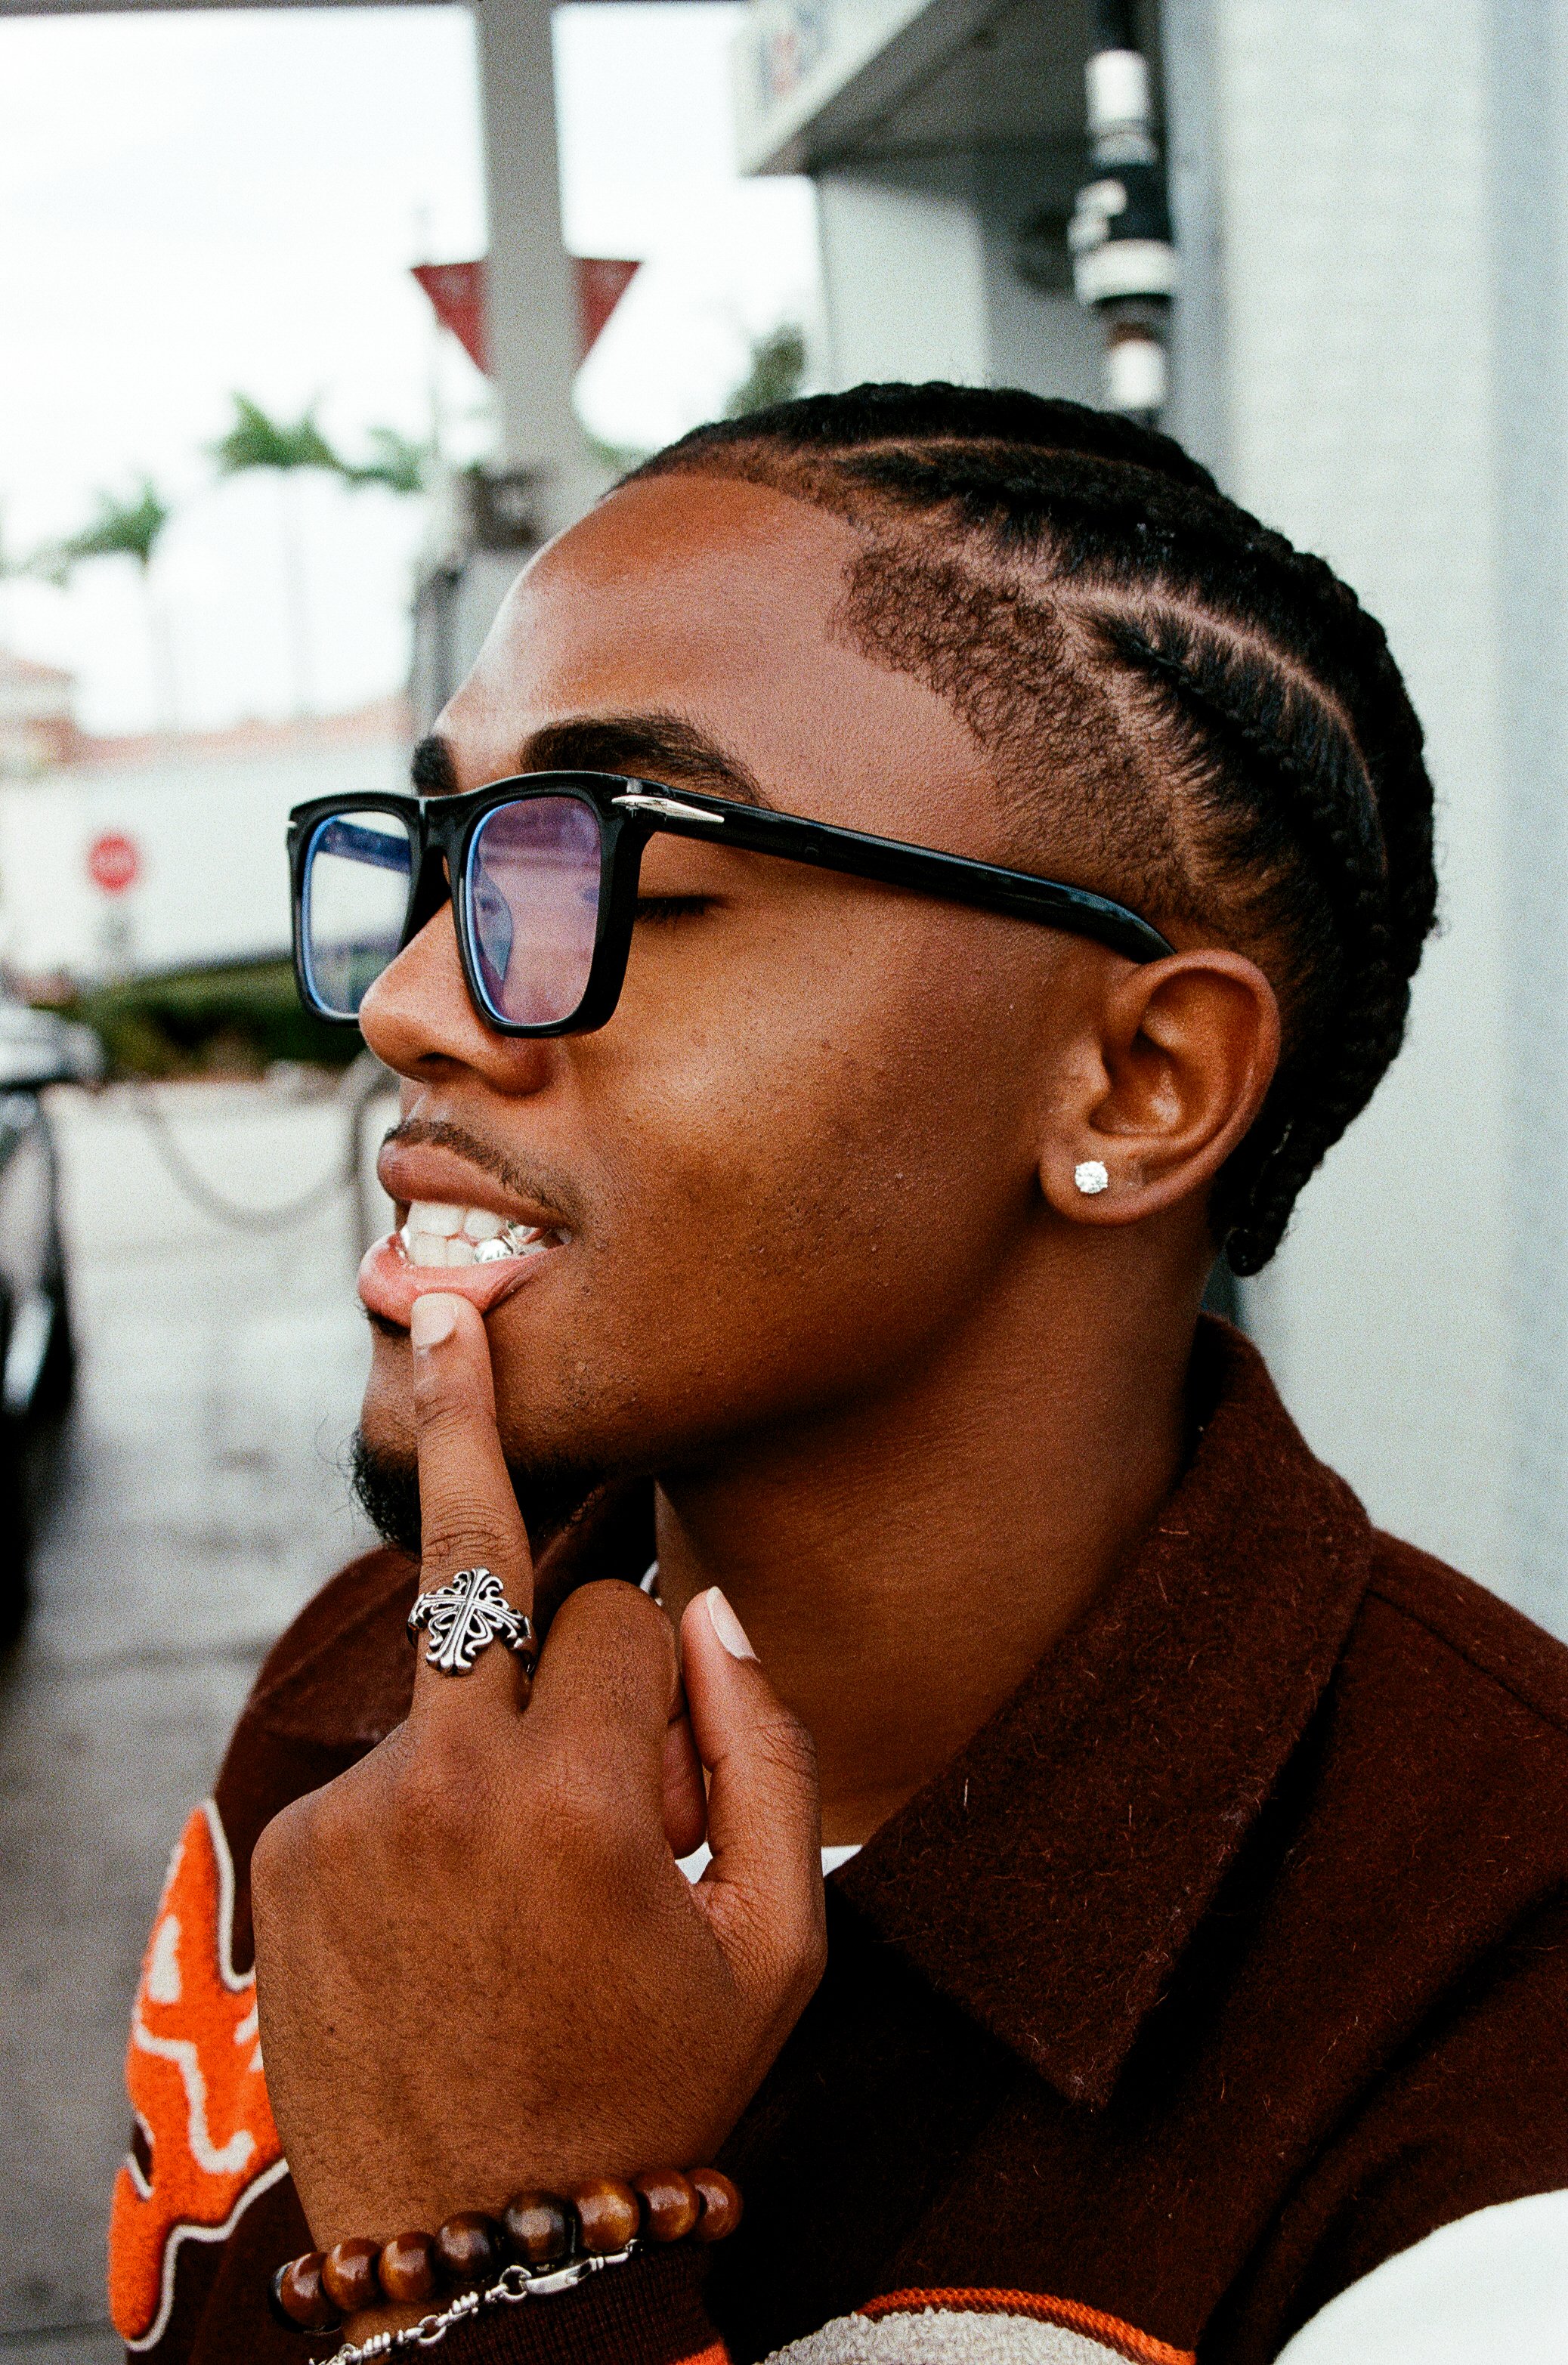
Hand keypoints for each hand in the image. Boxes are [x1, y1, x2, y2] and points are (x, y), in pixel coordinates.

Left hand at [251, 1292, 824, 2252]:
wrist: (483, 2246)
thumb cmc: (656, 2094)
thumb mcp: (780, 1945)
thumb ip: (769, 1752)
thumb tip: (719, 1605)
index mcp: (582, 1804)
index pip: (625, 1621)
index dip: (665, 1670)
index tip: (671, 1744)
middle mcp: (450, 1787)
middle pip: (473, 1555)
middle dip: (473, 1421)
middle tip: (441, 1303)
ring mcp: (356, 1816)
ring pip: (450, 1688)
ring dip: (499, 1731)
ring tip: (526, 1890)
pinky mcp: (297, 1850)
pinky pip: (391, 1770)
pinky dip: (437, 1806)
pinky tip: (461, 1918)